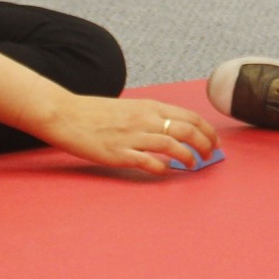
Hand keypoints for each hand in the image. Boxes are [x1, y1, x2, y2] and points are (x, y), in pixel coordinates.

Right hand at [42, 93, 218, 177]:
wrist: (65, 115)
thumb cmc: (95, 113)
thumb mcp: (129, 107)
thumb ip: (150, 117)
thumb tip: (171, 130)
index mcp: (149, 107)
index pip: (189, 117)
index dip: (207, 131)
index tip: (213, 141)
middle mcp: (145, 120)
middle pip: (187, 131)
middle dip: (205, 144)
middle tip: (209, 155)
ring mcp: (133, 137)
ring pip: (173, 146)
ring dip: (188, 157)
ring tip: (193, 164)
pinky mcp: (119, 154)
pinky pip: (149, 162)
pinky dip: (162, 168)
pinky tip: (165, 171)